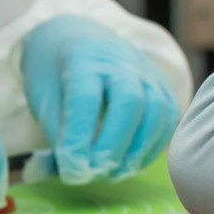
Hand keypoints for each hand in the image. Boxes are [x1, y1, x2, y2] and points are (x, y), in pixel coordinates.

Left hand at [19, 16, 178, 184]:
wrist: (82, 40)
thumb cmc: (57, 74)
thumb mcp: (44, 98)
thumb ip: (61, 132)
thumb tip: (76, 171)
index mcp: (83, 59)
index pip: (86, 99)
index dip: (80, 137)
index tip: (71, 168)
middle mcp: (121, 61)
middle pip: (130, 103)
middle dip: (114, 144)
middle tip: (97, 172)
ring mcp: (148, 73)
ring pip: (157, 111)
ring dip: (138, 149)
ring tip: (116, 173)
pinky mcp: (164, 87)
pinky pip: (169, 119)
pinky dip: (153, 146)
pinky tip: (133, 163)